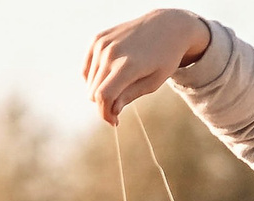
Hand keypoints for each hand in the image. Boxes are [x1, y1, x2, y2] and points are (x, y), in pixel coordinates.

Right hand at [83, 10, 210, 123]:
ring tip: (120, 84)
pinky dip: (94, 77)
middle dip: (105, 103)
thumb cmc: (165, 57)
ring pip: (89, 83)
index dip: (105, 114)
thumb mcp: (153, 81)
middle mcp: (111, 52)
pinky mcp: (98, 39)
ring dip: (101, 89)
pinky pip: (86, 70)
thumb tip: (111, 110)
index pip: (103, 96)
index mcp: (128, 64)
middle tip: (121, 102)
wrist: (167, 25)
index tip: (114, 122)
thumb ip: (130, 96)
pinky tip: (109, 74)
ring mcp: (103, 44)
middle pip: (93, 92)